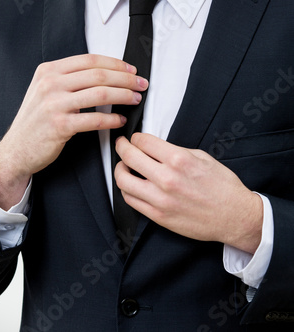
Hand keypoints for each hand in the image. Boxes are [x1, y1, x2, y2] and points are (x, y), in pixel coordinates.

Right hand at [0, 54, 147, 208]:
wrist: (16, 148)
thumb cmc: (36, 119)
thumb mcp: (44, 89)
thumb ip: (68, 78)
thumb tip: (106, 73)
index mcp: (48, 70)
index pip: (90, 60)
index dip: (115, 63)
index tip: (131, 69)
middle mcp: (50, 84)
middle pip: (98, 75)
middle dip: (126, 78)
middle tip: (141, 84)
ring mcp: (54, 105)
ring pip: (100, 94)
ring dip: (124, 96)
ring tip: (136, 99)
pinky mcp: (60, 126)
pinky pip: (94, 120)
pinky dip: (112, 120)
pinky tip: (121, 120)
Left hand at [114, 133, 262, 253]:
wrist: (234, 216)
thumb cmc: (222, 187)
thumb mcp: (202, 157)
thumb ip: (176, 151)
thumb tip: (156, 148)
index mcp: (178, 160)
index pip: (143, 142)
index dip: (136, 137)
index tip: (135, 138)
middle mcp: (166, 178)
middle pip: (129, 156)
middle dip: (121, 146)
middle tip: (121, 144)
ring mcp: (160, 199)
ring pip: (123, 180)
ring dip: (120, 169)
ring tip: (123, 165)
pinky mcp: (158, 216)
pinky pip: (130, 200)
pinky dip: (126, 189)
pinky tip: (131, 184)